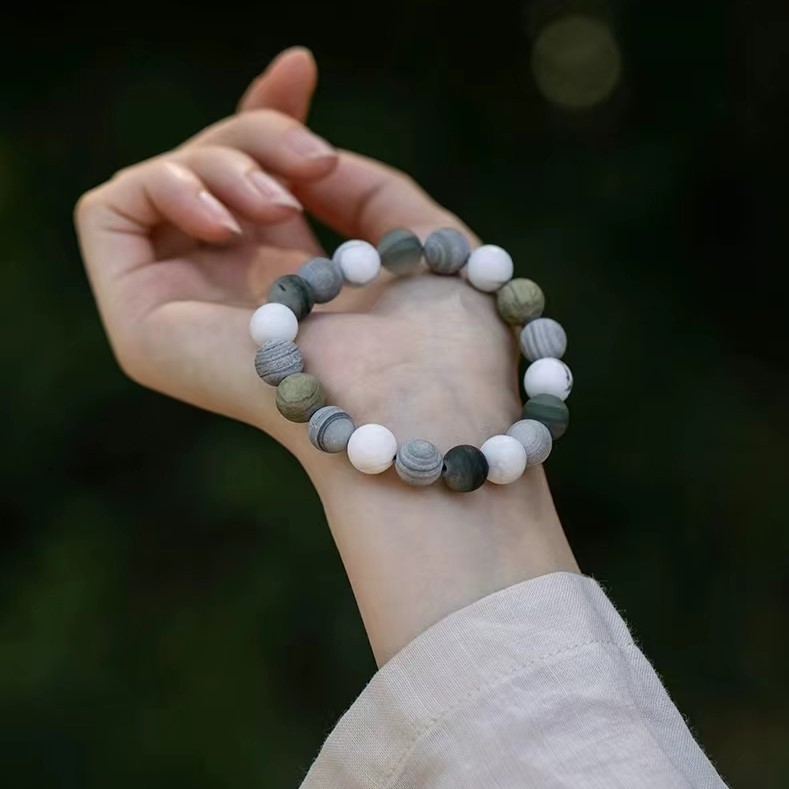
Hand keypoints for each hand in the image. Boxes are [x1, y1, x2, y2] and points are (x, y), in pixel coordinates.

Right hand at [75, 48, 518, 470]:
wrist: (419, 407)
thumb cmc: (438, 339)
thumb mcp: (415, 235)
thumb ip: (359, 185)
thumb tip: (307, 157)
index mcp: (291, 281)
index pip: (250, 186)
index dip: (264, 122)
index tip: (301, 73)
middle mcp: (232, 293)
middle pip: (205, 168)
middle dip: (258, 135)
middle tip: (314, 162)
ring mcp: (182, 309)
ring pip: (160, 181)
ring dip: (223, 162)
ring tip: (280, 204)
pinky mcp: (139, 324)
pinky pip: (109, 211)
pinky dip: (166, 185)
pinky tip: (229, 220)